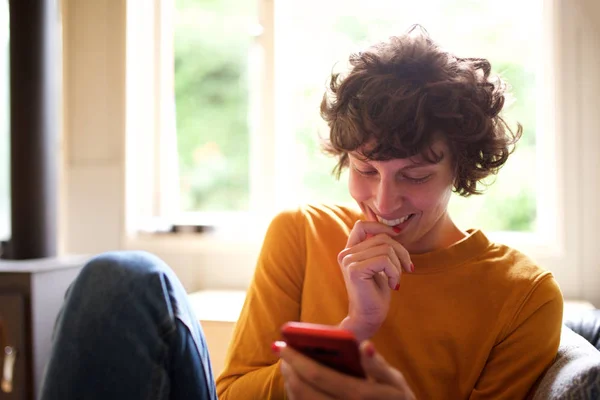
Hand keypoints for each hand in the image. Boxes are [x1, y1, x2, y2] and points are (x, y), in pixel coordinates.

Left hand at [276, 340, 415, 399]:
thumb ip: (378, 365)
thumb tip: (364, 346)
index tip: (283, 343)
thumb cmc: (394, 397)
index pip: (320, 376)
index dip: (297, 359)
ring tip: (286, 361)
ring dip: (289, 380)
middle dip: (288, 367)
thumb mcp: (395, 381)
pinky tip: (296, 379)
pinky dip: (295, 393)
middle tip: (280, 348)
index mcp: (360, 395)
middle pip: (304, 390)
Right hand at [337, 216, 412, 340]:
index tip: (398, 235)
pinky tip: (393, 285)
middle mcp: (346, 253)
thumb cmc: (376, 293)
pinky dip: (394, 273)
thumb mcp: (380, 265)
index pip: (362, 225)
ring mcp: (348, 261)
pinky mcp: (355, 270)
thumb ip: (380, 248)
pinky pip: (384, 261)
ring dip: (398, 265)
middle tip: (408, 268)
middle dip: (401, 252)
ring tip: (396, 280)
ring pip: (386, 249)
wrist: (368, 317)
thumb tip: (396, 230)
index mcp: (350, 251)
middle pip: (382, 237)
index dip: (381, 226)